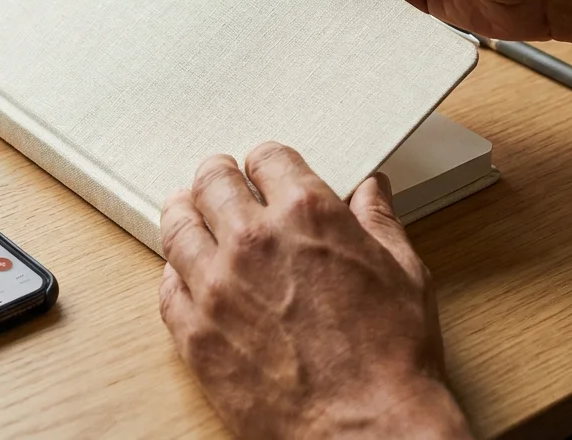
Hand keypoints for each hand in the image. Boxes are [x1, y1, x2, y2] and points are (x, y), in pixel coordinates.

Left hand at [159, 142, 470, 438]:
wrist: (367, 431)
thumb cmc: (391, 360)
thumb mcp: (404, 273)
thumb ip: (379, 221)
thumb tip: (372, 190)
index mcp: (307, 215)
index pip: (268, 159)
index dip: (267, 163)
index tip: (264, 169)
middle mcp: (254, 241)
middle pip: (212, 182)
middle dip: (219, 177)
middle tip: (218, 181)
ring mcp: (217, 287)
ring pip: (178, 226)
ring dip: (185, 213)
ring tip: (188, 212)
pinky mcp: (195, 334)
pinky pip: (168, 287)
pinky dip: (176, 274)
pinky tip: (186, 274)